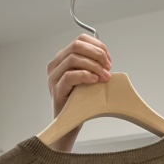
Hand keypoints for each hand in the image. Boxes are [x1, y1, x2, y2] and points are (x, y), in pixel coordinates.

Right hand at [47, 34, 111, 151]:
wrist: (71, 124)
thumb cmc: (80, 102)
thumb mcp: (88, 79)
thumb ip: (93, 65)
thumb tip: (106, 58)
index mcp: (63, 59)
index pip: (80, 40)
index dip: (97, 46)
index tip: (108, 59)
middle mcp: (56, 66)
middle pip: (76, 46)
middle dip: (97, 54)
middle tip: (108, 66)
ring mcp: (54, 78)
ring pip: (74, 59)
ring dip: (94, 66)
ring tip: (104, 77)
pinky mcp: (56, 90)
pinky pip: (70, 76)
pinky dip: (85, 75)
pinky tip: (95, 80)